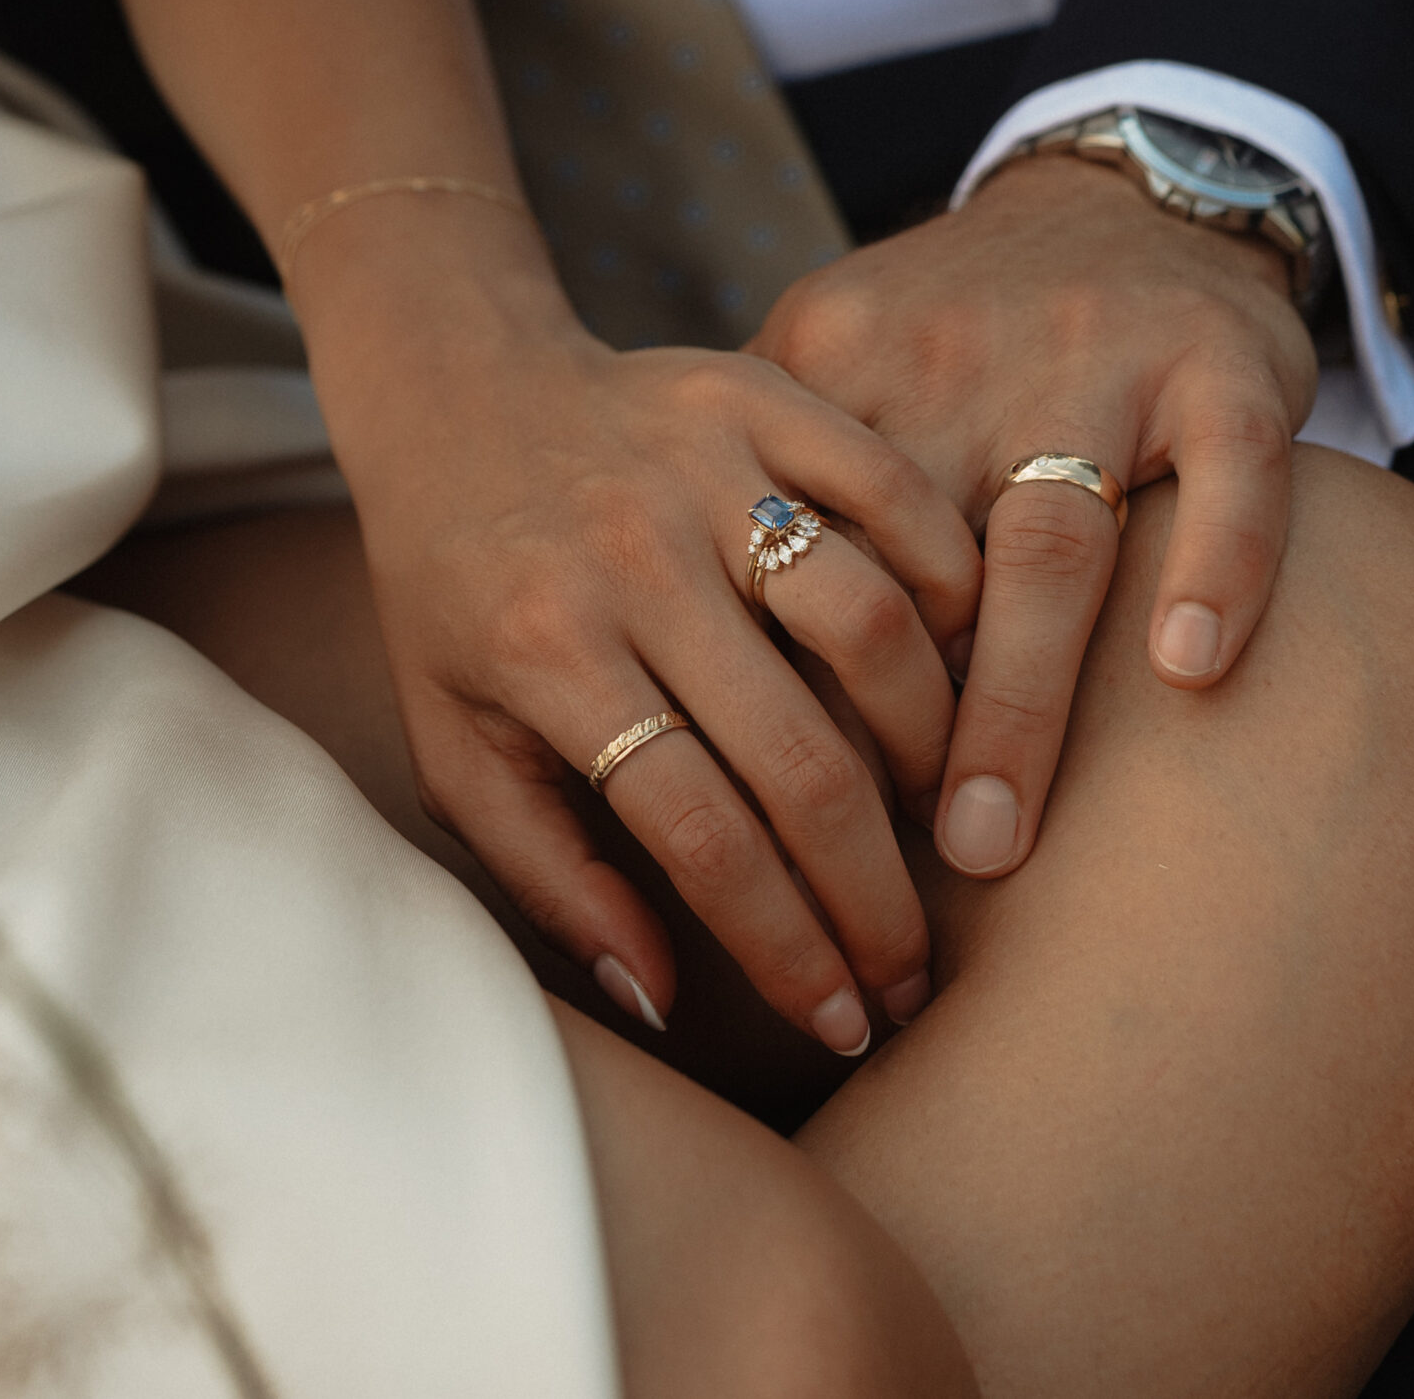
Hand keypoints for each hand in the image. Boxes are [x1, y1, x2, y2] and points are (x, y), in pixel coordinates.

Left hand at [296, 204, 979, 1051]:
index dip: (785, 948)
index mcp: (546, 656)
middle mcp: (630, 560)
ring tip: (937, 818)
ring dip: (930, 746)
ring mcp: (702, 467)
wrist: (456, 396)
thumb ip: (551, 875)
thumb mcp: (459, 746)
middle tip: (917, 968)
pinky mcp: (761, 390)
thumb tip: (662, 999)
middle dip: (877, 894)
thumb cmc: (457, 598)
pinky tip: (957, 663)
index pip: (697, 838)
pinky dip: (950, 585)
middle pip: (800, 758)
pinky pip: (896, 495)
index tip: (846, 1021)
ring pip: (871, 625)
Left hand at [749, 154, 1316, 879]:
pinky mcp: (1219, 366)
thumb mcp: (809, 371)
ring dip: (1014, 702)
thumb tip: (668, 685)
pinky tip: (1190, 670)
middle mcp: (944, 362)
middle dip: (878, 743)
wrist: (1117, 191)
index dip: (773, 708)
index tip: (760, 845)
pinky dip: (1214, 567)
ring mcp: (1091, 361)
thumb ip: (737, 504)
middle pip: (901, 573)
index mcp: (822, 370)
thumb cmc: (938, 332)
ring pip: (1045, 543)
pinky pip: (1230, 478)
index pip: (782, 562)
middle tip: (862, 893)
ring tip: (988, 843)